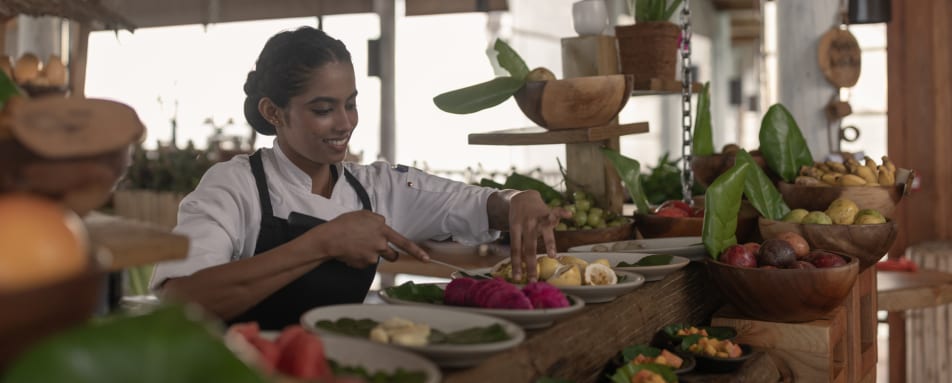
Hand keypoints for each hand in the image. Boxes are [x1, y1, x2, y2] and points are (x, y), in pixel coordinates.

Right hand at [306, 210, 428, 267]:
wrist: (330, 238)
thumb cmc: (345, 224)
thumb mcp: (364, 215)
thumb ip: (377, 221)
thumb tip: (382, 226)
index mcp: (382, 230)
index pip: (404, 242)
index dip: (416, 251)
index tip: (426, 259)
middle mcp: (381, 244)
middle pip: (392, 255)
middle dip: (388, 253)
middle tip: (375, 246)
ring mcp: (373, 256)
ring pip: (377, 258)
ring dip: (371, 254)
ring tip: (356, 245)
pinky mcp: (364, 265)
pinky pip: (365, 263)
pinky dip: (359, 259)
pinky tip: (351, 251)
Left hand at [506, 190, 570, 281]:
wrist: (522, 197)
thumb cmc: (519, 220)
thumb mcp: (515, 230)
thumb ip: (521, 245)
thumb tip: (521, 267)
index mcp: (515, 228)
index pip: (515, 249)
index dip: (516, 264)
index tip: (518, 279)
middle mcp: (526, 223)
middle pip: (529, 246)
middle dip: (531, 264)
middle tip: (533, 279)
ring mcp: (537, 217)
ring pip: (543, 232)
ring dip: (548, 244)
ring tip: (552, 256)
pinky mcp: (547, 211)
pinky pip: (556, 212)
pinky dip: (562, 212)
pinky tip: (570, 214)